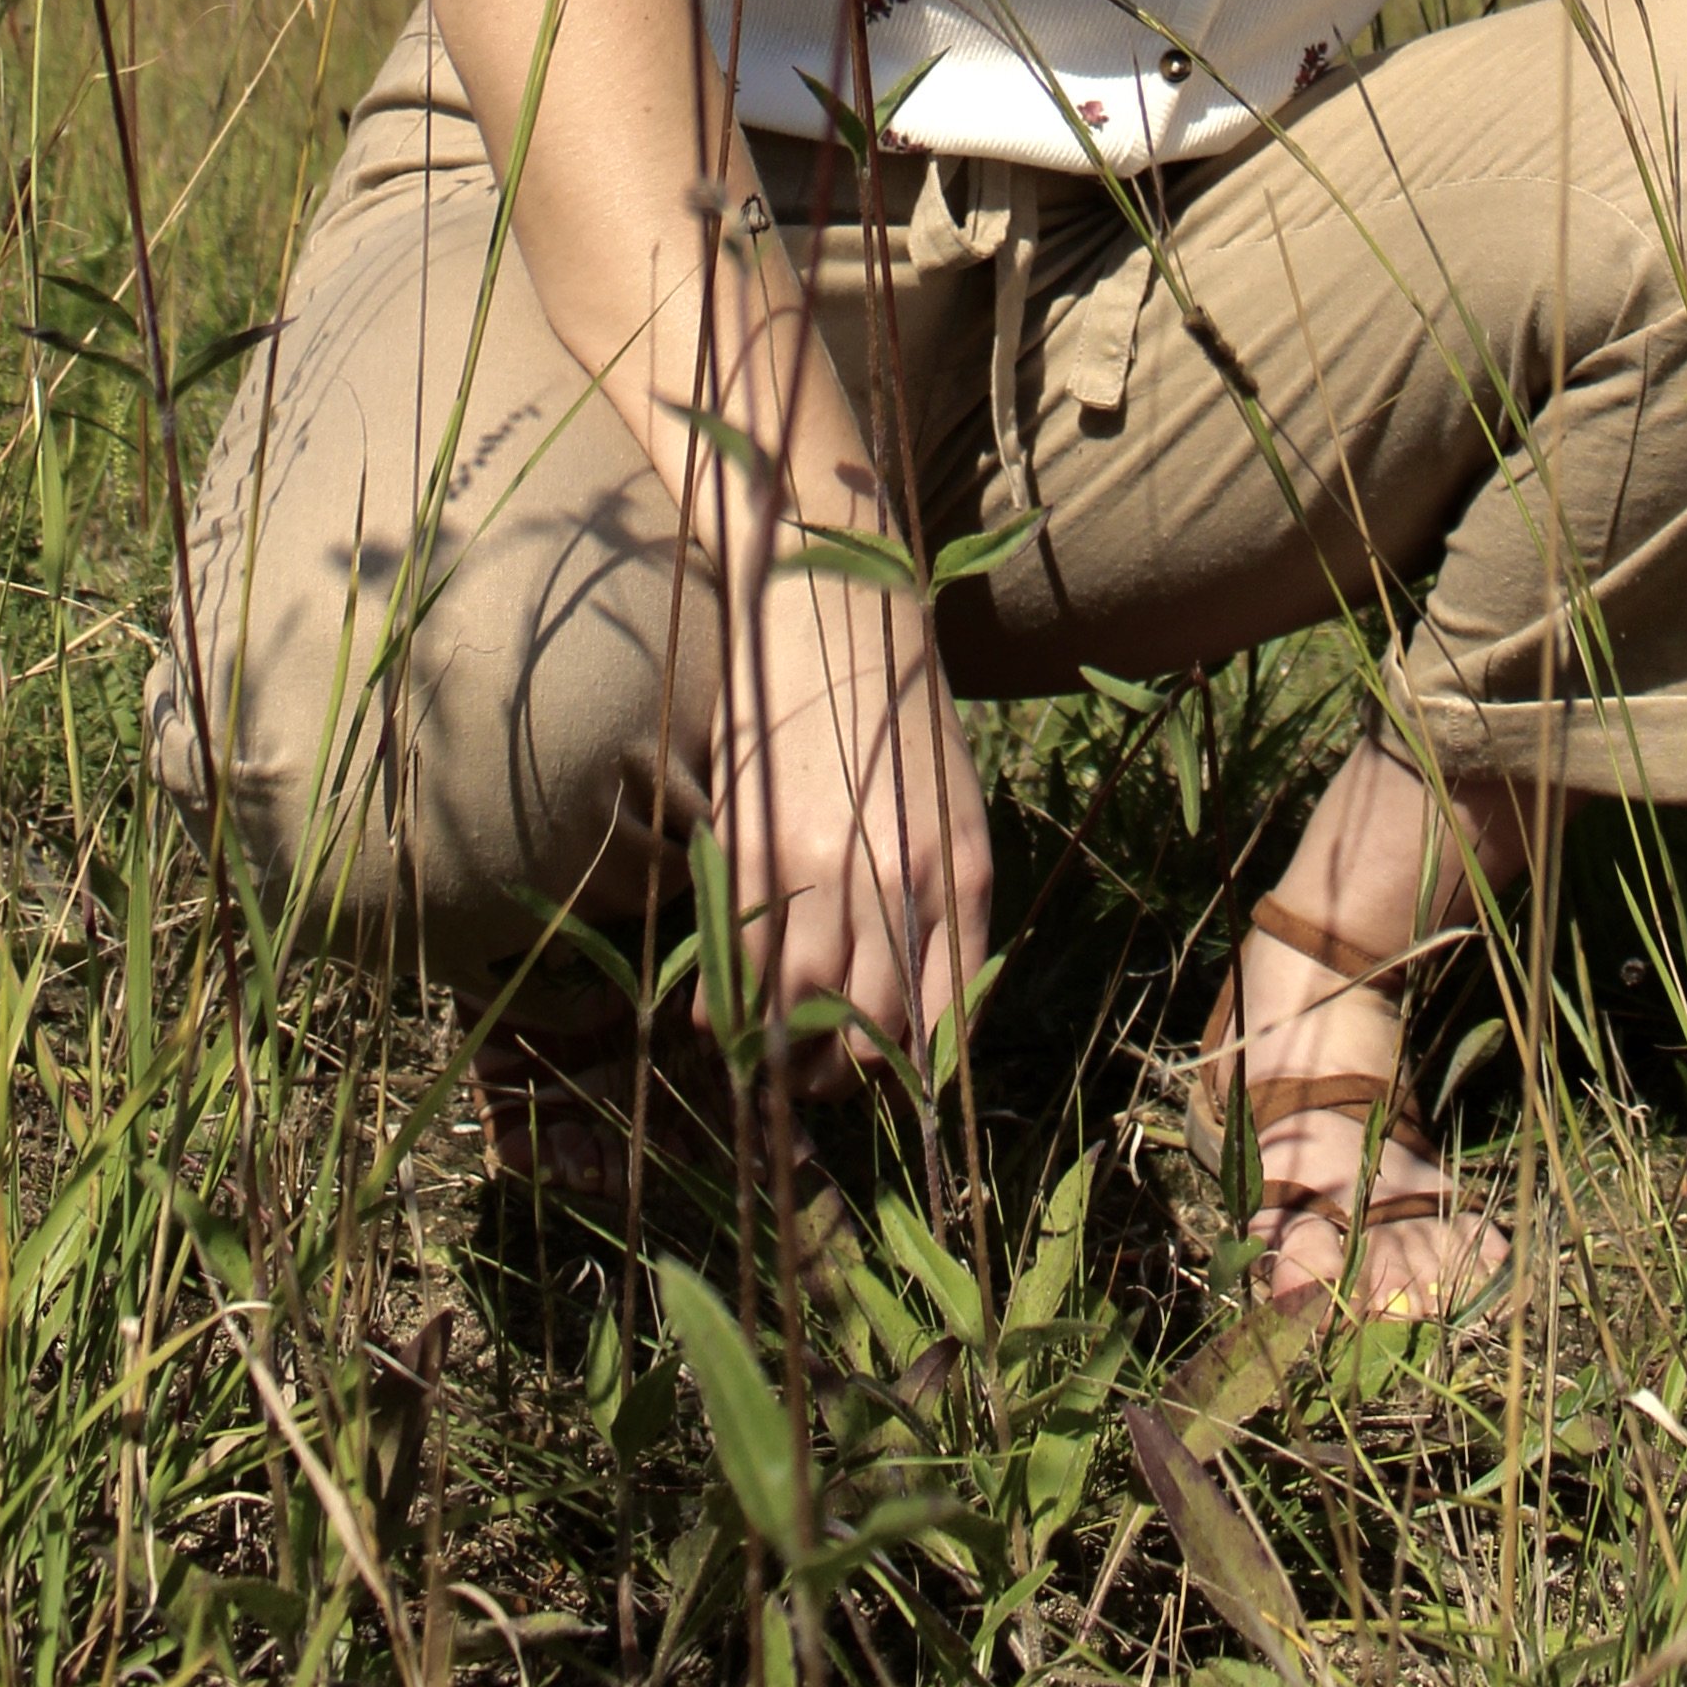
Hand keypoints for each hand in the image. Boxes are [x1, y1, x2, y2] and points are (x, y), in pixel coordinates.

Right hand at [706, 563, 995, 1093]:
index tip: (886, 1078)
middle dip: (839, 1075)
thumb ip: (943, 906)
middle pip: (865, 1037)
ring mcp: (819, 869)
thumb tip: (921, 1012)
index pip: (944, 1021)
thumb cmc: (901, 714)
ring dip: (779, 1055)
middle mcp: (898, 884)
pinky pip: (734, 968)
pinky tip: (724, 1011)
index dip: (912, 1071)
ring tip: (769, 1055)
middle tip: (818, 1073)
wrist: (837, 609)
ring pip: (793, 1018)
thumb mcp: (952, 808)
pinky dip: (725, 1009)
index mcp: (962, 875)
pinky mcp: (750, 848)